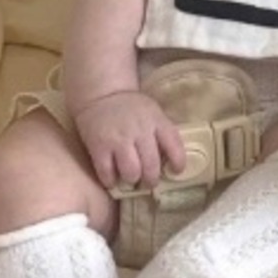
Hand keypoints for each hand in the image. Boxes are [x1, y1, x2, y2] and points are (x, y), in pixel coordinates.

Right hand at [72, 89, 187, 189]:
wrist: (102, 95)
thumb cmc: (132, 107)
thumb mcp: (153, 113)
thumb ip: (162, 133)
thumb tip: (170, 161)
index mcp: (157, 121)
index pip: (174, 145)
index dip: (178, 162)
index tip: (176, 171)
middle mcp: (140, 131)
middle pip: (151, 166)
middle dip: (151, 179)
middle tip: (148, 182)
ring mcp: (119, 139)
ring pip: (131, 172)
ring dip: (132, 180)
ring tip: (130, 178)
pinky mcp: (99, 147)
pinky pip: (107, 173)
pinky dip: (111, 181)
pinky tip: (113, 178)